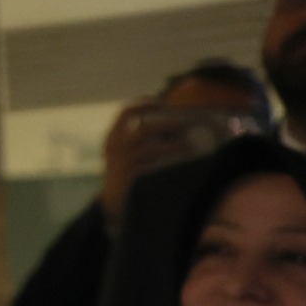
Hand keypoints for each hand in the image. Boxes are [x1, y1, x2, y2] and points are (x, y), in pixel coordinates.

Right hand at [99, 102, 203, 226]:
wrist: (113, 201)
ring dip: (174, 146)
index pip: (126, 113)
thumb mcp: (126, 152)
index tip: (163, 103)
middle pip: (144, 129)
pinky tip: (182, 163)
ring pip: (152, 149)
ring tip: (191, 146)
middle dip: (168, 125)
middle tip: (186, 124)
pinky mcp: (131, 178)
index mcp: (113, 137)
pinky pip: (154, 167)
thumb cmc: (127, 172)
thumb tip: (178, 127)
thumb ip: (144, 139)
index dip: (144, 105)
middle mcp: (115, 147)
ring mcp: (122, 163)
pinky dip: (169, 163)